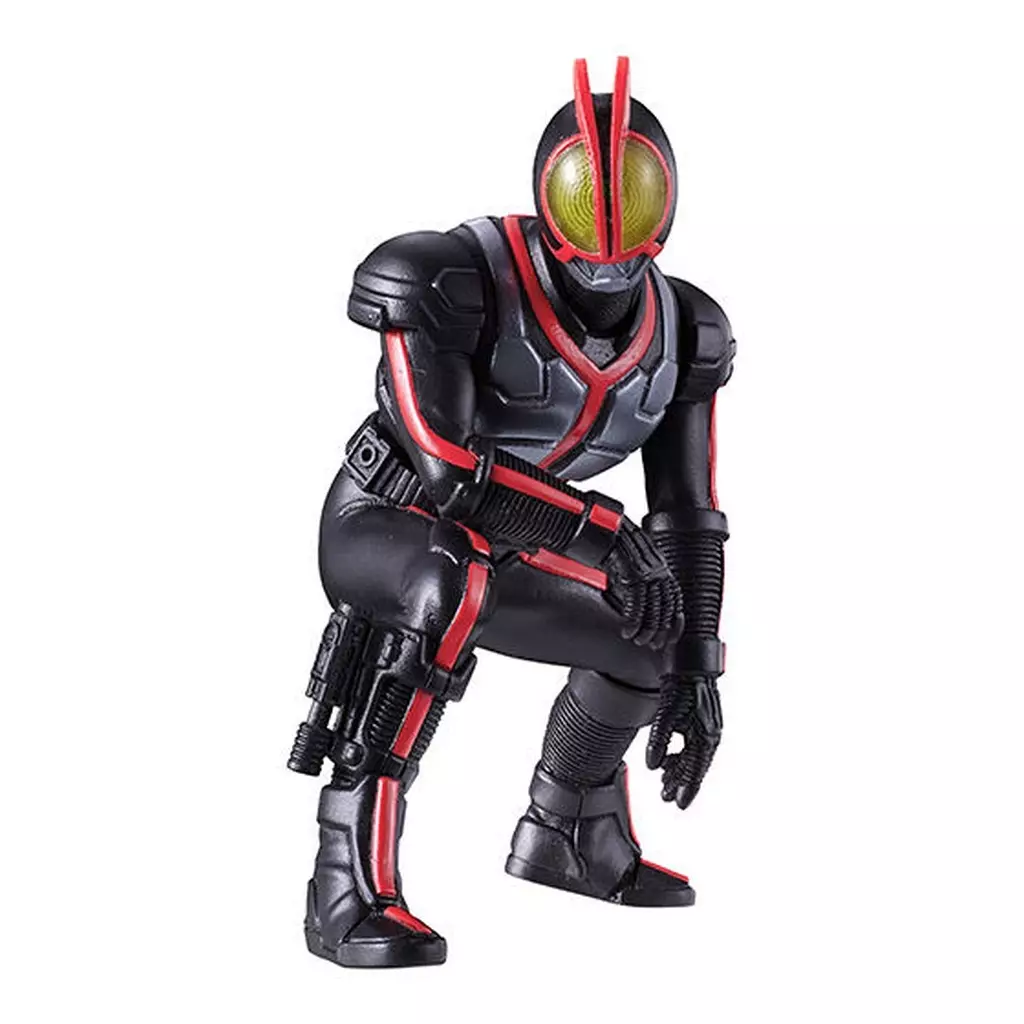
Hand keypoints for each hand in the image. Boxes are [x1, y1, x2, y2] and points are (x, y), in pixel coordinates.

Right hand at [602, 519, 682, 649]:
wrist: (606, 531)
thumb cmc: (616, 548)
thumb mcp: (633, 570)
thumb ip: (639, 587)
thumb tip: (635, 608)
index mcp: (661, 571)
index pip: (675, 602)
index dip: (674, 622)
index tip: (670, 637)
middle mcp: (659, 573)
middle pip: (665, 610)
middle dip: (660, 631)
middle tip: (653, 645)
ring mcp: (647, 575)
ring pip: (653, 611)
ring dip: (645, 631)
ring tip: (638, 640)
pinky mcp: (633, 577)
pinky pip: (636, 607)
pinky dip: (632, 623)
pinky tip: (627, 631)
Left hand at [646, 674, 722, 808]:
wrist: (691, 664)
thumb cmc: (683, 686)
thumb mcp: (667, 715)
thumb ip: (659, 741)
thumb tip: (652, 764)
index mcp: (706, 738)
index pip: (695, 771)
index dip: (687, 789)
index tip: (679, 805)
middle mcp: (709, 736)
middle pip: (693, 767)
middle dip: (679, 783)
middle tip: (666, 796)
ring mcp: (705, 729)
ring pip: (691, 758)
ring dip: (677, 771)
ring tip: (664, 782)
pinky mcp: (699, 722)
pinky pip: (691, 747)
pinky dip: (678, 756)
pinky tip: (668, 761)